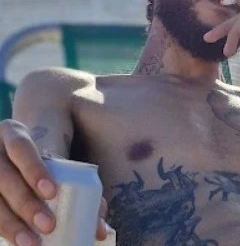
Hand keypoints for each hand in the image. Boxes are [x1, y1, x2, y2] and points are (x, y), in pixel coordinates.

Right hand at [0, 120, 108, 244]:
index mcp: (12, 133)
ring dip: (11, 224)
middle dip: (27, 204)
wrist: (6, 154)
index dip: (34, 170)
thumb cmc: (36, 158)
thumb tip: (101, 223)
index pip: (21, 147)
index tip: (52, 192)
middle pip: (5, 178)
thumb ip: (74, 178)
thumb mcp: (49, 156)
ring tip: (32, 242)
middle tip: (48, 225)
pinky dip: (1, 229)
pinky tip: (16, 241)